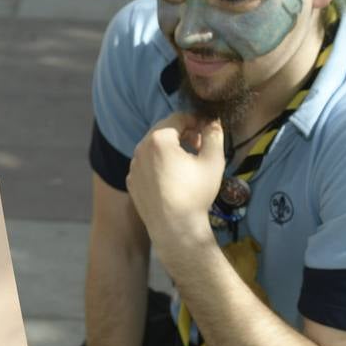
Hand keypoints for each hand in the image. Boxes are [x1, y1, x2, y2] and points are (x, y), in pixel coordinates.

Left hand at [126, 112, 222, 258]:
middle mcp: (141, 149)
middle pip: (163, 131)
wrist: (175, 228)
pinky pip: (146, 165)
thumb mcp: (213, 161)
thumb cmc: (195, 194)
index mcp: (159, 139)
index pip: (179, 118)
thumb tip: (212, 122)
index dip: (196, 121)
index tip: (207, 131)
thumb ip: (214, 135)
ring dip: (170, 149)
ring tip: (187, 163)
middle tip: (199, 146)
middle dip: (183, 133)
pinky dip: (158, 165)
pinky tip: (172, 179)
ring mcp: (133, 166)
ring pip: (153, 148)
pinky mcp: (131, 181)